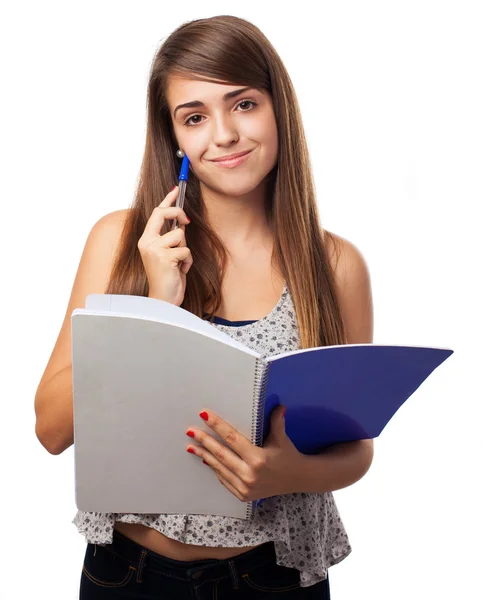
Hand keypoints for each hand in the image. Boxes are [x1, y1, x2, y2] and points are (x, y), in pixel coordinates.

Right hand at [137, 186, 191, 305]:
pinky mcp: (164, 257)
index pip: (156, 213)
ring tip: (179, 263)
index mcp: (146, 240)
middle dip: (178, 212)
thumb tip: (181, 221)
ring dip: (185, 249)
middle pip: (163, 214)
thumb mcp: (168, 253)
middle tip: (186, 221)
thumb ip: (171, 237)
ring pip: (179, 235)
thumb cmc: (167, 276)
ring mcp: (154, 249)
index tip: (175, 190)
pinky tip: (180, 270)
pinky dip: (187, 261)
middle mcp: (147, 242)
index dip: (167, 200)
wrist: (163, 299)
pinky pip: (185, 250)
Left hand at [185, 407, 303, 502]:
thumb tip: (279, 406)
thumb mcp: (282, 439)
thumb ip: (277, 422)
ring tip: (191, 446)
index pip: (232, 438)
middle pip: (221, 454)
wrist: (297, 480)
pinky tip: (205, 459)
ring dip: (204, 455)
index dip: (217, 426)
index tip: (204, 415)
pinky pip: (224, 479)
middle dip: (204, 441)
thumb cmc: (288, 455)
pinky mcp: (242, 495)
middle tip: (190, 431)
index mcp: (258, 459)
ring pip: (219, 468)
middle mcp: (250, 474)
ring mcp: (245, 487)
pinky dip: (214, 468)